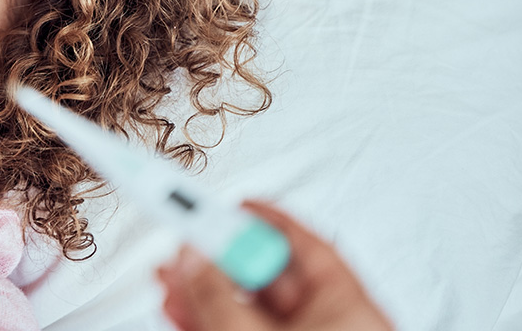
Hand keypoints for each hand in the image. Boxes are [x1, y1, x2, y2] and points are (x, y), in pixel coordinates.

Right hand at [156, 201, 393, 330]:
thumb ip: (221, 297)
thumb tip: (194, 256)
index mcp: (352, 310)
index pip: (307, 245)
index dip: (264, 219)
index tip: (229, 203)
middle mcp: (333, 324)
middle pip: (270, 276)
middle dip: (219, 259)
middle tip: (184, 240)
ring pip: (251, 308)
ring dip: (206, 291)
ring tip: (169, 278)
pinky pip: (244, 329)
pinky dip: (212, 319)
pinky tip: (182, 308)